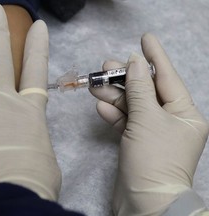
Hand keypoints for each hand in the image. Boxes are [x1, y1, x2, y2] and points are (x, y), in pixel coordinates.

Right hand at [90, 34, 208, 214]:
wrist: (144, 204)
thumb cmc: (154, 158)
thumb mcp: (147, 119)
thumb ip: (139, 89)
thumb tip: (134, 62)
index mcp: (184, 113)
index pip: (167, 77)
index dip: (155, 56)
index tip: (144, 38)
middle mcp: (170, 121)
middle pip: (146, 91)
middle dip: (126, 78)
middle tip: (106, 65)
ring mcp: (152, 132)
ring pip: (132, 106)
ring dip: (114, 96)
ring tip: (96, 84)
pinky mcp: (136, 142)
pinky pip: (126, 122)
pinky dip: (114, 115)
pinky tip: (101, 107)